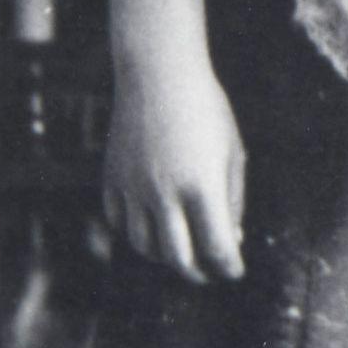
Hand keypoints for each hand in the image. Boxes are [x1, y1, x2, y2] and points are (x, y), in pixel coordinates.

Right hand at [100, 42, 246, 283]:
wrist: (158, 74)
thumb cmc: (205, 111)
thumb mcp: (231, 153)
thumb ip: (233, 201)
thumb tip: (231, 242)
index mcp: (202, 186)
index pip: (217, 248)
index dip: (230, 267)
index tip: (235, 270)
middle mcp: (164, 192)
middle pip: (179, 259)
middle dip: (198, 274)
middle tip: (208, 274)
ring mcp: (133, 187)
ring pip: (145, 247)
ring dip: (165, 258)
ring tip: (180, 253)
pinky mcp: (112, 179)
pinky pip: (120, 223)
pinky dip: (136, 235)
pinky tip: (152, 231)